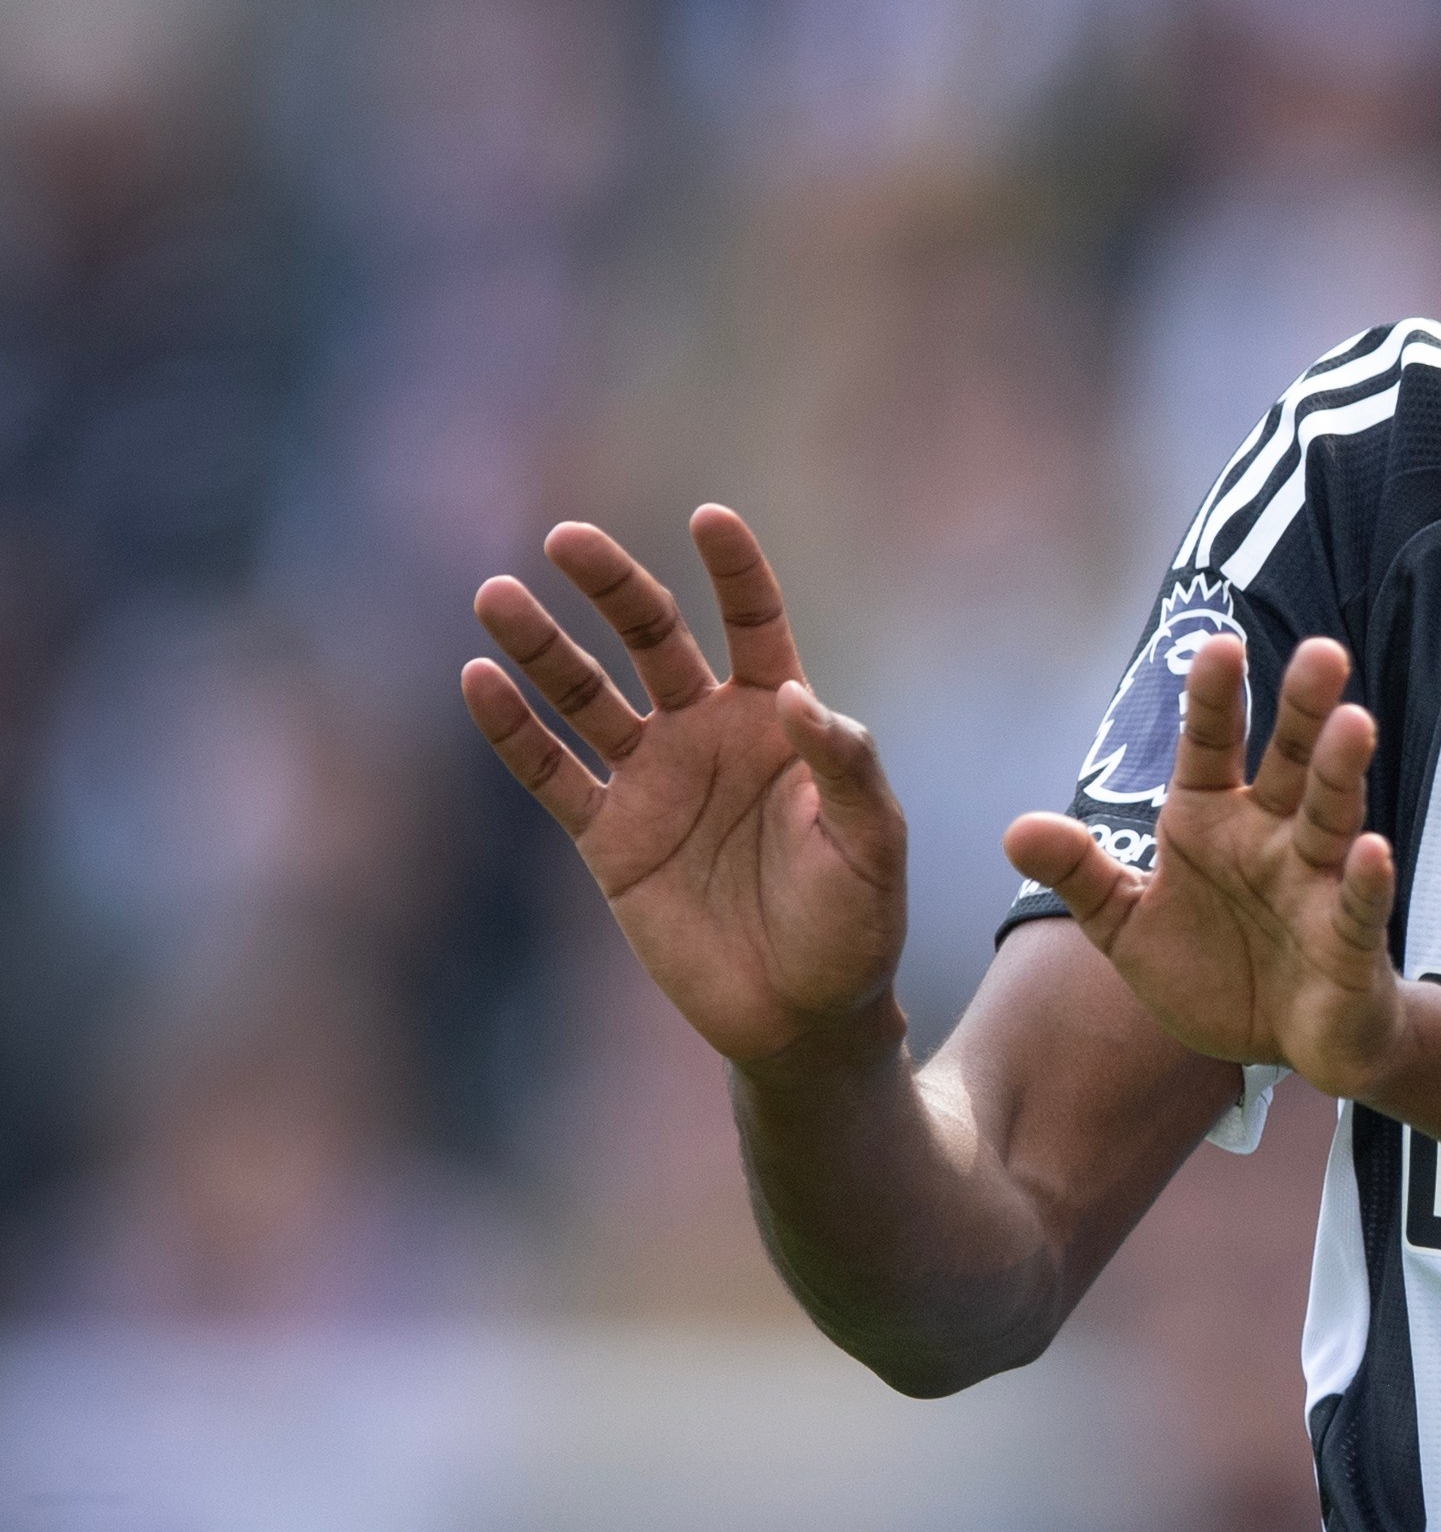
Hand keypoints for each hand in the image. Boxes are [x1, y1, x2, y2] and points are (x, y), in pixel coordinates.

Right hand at [461, 508, 906, 1067]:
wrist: (804, 1012)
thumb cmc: (855, 921)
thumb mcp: (871, 842)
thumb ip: (844, 767)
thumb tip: (795, 696)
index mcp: (780, 719)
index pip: (754, 622)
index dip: (735, 570)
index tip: (710, 519)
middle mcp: (709, 732)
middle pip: (653, 638)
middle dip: (612, 586)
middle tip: (567, 538)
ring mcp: (653, 781)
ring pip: (586, 696)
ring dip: (541, 647)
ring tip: (497, 596)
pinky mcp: (609, 838)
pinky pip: (551, 773)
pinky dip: (513, 731)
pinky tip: (478, 681)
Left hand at [1003, 636, 1404, 1100]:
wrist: (1285, 1047)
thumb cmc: (1214, 970)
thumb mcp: (1127, 925)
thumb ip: (1080, 874)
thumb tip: (1014, 830)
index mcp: (1214, 820)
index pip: (1213, 745)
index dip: (1216, 698)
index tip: (1221, 645)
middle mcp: (1273, 837)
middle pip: (1291, 761)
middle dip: (1304, 710)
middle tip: (1322, 652)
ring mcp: (1317, 884)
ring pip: (1332, 816)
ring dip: (1342, 771)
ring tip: (1354, 723)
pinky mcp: (1348, 941)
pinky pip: (1356, 905)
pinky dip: (1365, 880)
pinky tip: (1371, 851)